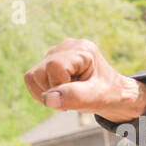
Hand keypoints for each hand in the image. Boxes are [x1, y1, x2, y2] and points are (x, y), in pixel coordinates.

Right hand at [23, 38, 145, 122]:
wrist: (113, 93)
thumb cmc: (108, 94)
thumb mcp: (96, 97)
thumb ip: (74, 97)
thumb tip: (48, 99)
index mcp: (82, 49)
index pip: (55, 67)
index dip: (60, 86)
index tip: (77, 94)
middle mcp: (67, 46)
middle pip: (39, 72)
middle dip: (53, 91)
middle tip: (74, 97)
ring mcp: (56, 52)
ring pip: (32, 76)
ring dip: (47, 93)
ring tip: (68, 94)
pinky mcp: (49, 61)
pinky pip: (32, 78)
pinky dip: (43, 92)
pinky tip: (60, 93)